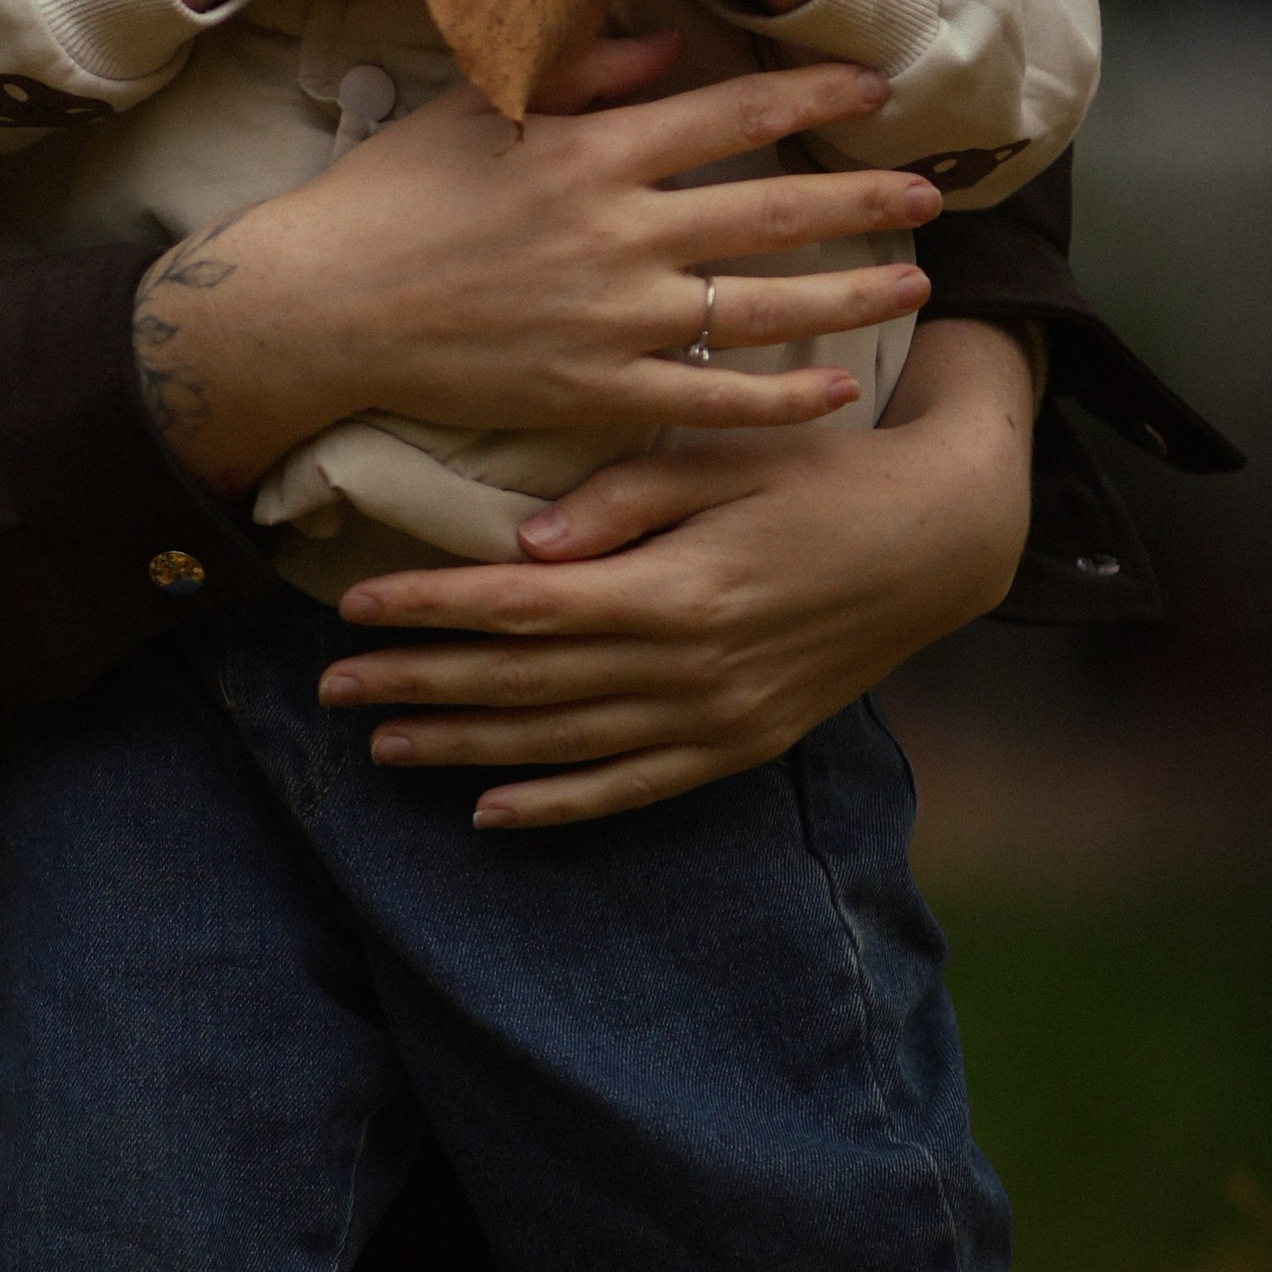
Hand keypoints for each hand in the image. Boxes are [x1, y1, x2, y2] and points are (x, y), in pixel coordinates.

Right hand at [131, 53, 939, 489]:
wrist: (323, 306)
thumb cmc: (392, 197)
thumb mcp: (479, 108)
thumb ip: (578, 73)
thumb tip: (669, 46)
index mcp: (589, 149)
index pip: (729, 112)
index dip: (812, 95)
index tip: (875, 86)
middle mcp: (614, 231)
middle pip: (770, 210)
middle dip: (862, 199)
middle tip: (932, 193)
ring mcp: (609, 317)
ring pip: (760, 306)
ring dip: (847, 294)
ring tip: (913, 284)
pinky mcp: (592, 390)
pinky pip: (710, 397)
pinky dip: (780, 397)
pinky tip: (834, 388)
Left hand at [312, 317, 1036, 824]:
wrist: (941, 541)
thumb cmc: (820, 474)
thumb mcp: (723, 459)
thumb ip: (618, 504)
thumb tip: (518, 553)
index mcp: (679, 588)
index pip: (521, 609)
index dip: (431, 609)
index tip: (354, 604)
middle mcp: (692, 669)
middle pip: (525, 684)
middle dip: (420, 684)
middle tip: (331, 686)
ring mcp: (718, 721)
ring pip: (563, 747)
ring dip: (466, 747)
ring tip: (382, 745)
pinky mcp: (740, 748)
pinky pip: (632, 790)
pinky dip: (557, 806)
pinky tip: (488, 812)